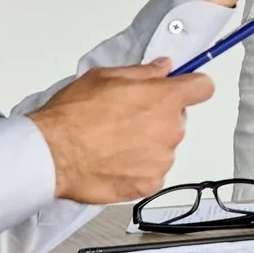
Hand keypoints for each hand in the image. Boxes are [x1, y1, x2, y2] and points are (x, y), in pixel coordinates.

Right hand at [27, 65, 212, 202]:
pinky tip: (114, 161)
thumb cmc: (72, 117)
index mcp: (163, 99)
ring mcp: (162, 159)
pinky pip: (153, 172)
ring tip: (113, 142)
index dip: (192, 86)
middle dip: (157, 117)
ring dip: (147, 145)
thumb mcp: (104, 77)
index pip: (202, 88)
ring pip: (164, 147)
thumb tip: (161, 68)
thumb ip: (142, 73)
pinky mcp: (149, 184)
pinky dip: (138, 169)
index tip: (184, 88)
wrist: (51, 155)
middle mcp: (170, 129)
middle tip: (126, 119)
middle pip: (177, 119)